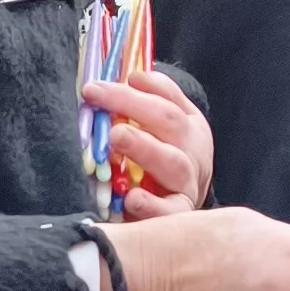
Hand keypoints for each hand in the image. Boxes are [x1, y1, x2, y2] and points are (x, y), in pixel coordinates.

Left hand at [86, 66, 213, 215]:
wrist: (185, 209)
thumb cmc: (163, 163)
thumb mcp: (161, 130)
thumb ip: (144, 103)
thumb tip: (123, 77)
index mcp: (189, 125)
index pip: (167, 97)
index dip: (139, 86)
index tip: (106, 80)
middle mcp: (192, 151)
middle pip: (170, 122)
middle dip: (132, 105)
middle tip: (97, 95)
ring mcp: (187, 183)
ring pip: (173, 163)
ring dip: (143, 147)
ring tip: (117, 136)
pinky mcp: (179, 213)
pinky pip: (169, 210)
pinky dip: (151, 205)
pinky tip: (131, 198)